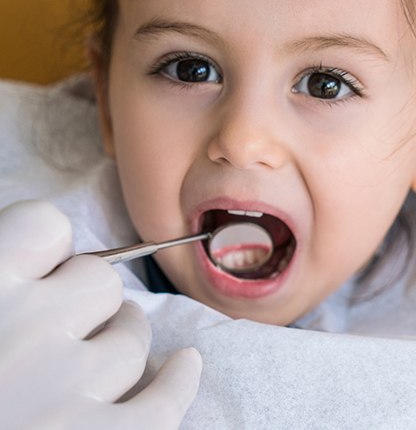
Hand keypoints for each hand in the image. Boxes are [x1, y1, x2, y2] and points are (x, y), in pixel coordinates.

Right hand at [0, 200, 201, 429]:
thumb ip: (0, 292)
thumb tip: (28, 264)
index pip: (43, 226)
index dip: (48, 248)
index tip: (42, 269)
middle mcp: (23, 330)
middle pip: (97, 282)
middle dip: (88, 298)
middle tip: (69, 322)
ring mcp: (64, 392)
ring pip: (129, 336)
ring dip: (123, 339)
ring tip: (104, 354)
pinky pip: (162, 402)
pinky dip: (177, 382)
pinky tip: (184, 367)